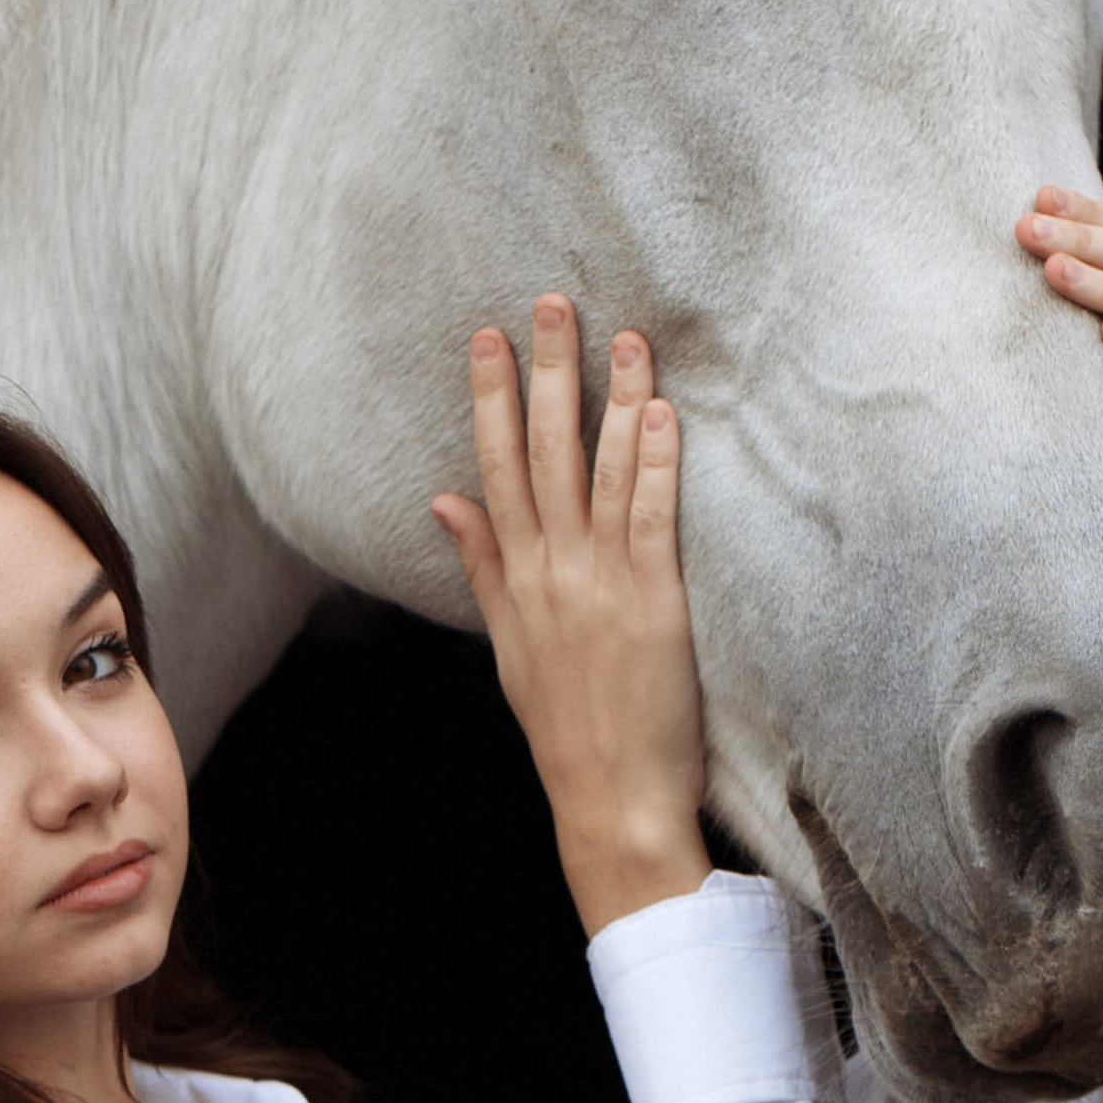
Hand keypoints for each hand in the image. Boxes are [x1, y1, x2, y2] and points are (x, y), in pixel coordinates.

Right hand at [431, 298, 709, 939]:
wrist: (608, 801)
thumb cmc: (566, 728)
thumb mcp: (509, 644)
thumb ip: (482, 565)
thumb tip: (443, 500)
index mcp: (515, 579)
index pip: (494, 468)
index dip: (489, 397)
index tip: (486, 335)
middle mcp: (551, 571)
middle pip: (542, 453)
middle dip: (544, 372)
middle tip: (549, 302)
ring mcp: (600, 584)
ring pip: (600, 471)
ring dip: (611, 397)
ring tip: (623, 332)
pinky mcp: (652, 602)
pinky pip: (651, 516)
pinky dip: (654, 462)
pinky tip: (659, 410)